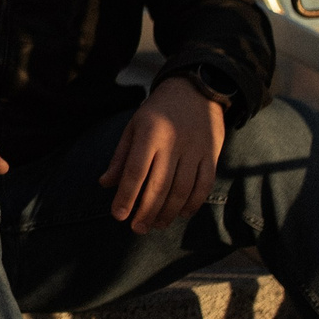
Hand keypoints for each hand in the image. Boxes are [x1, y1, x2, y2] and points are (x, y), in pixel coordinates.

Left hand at [101, 76, 225, 232]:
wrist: (195, 90)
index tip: (118, 215)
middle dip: (146, 211)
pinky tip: (182, 214)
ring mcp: (196, 149)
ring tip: (156, 225)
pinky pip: (205, 184)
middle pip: (159, 185)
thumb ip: (121, 156)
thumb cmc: (157, 112)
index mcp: (150, 134)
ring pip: (183, 189)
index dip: (126, 196)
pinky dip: (194, 203)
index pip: (135, 171)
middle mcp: (174, 142)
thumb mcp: (133, 127)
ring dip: (169, 212)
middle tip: (137, 228)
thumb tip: (105, 184)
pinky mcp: (213, 154)